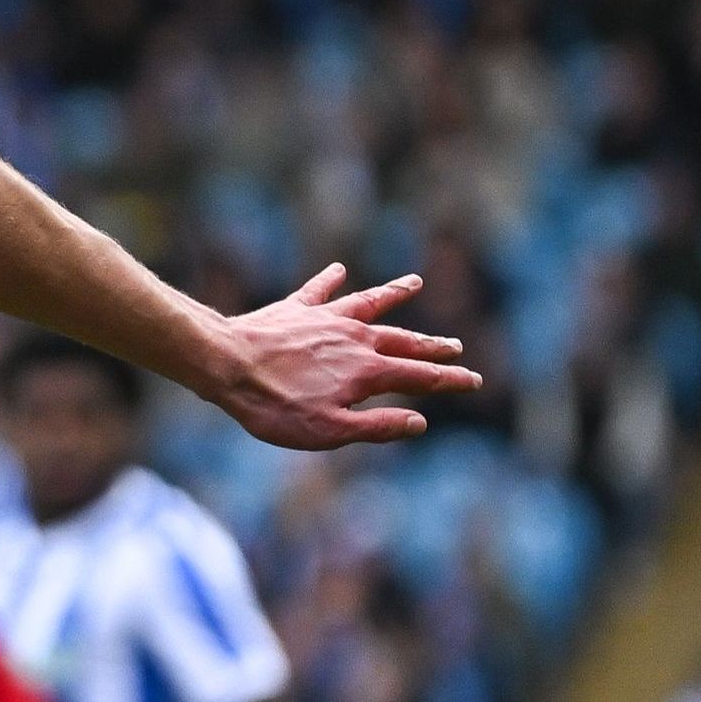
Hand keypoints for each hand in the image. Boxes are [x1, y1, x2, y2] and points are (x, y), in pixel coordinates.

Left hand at [190, 265, 478, 450]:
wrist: (227, 365)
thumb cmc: (275, 406)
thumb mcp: (329, 432)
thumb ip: (377, 427)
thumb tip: (420, 422)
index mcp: (367, 371)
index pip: (420, 377)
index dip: (449, 380)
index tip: (473, 380)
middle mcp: (355, 338)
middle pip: (403, 340)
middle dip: (432, 346)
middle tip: (455, 346)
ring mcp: (327, 319)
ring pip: (370, 303)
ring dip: (394, 294)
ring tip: (415, 282)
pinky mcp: (296, 309)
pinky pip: (319, 291)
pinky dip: (331, 280)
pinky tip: (339, 270)